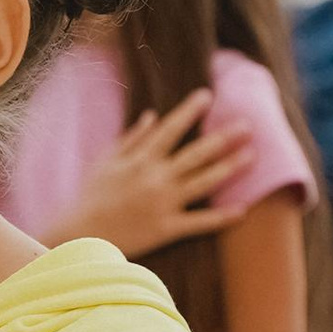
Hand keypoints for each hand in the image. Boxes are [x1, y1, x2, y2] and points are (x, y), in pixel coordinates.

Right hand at [72, 90, 246, 258]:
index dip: (190, 111)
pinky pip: (199, 223)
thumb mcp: (104, 162)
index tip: (207, 95)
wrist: (80, 235)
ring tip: (252, 155)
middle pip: (197, 154)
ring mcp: (163, 204)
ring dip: (230, 168)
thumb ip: (130, 139)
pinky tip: (243, 210)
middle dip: (223, 137)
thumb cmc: (89, 197)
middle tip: (248, 125)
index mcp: (141, 160)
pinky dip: (221, 218)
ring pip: (204, 182)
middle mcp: (156, 178)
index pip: (171, 129)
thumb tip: (151, 116)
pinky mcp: (166, 229)